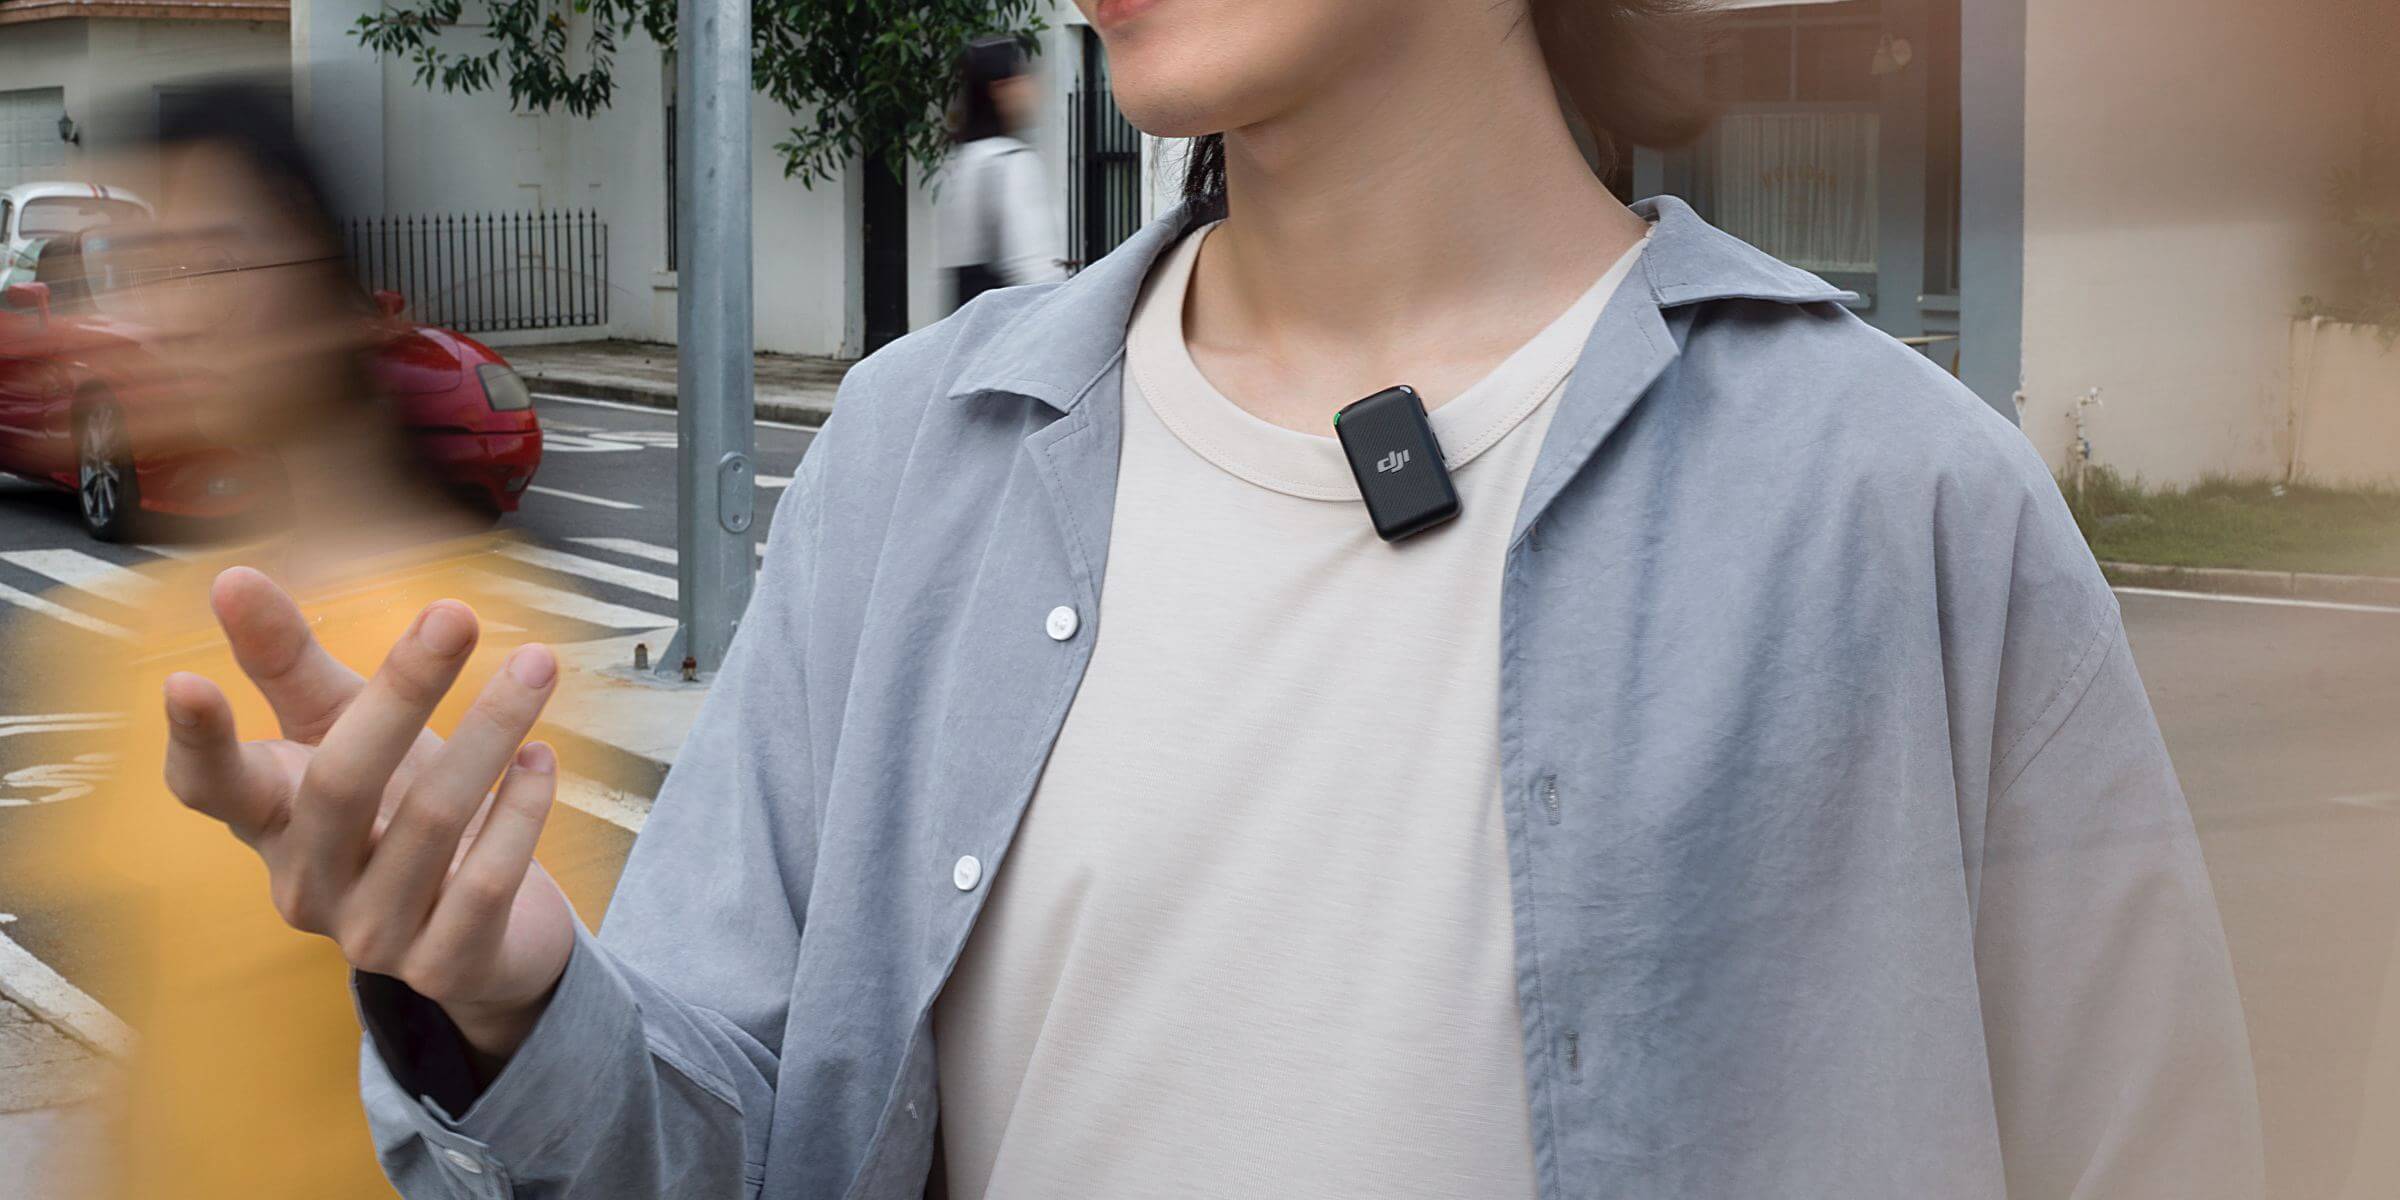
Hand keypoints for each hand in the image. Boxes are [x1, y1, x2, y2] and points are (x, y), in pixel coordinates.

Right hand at [161, 566, 575, 1062]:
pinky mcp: (445, 966)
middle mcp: (307, 884)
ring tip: (536, 665)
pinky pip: (488, 879)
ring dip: (491, 731)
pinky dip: (522, 810)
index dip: (196, 741)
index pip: (208, 788)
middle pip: (341, 784)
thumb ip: (292, 662)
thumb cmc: (400, 812)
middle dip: (403, 691)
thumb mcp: (346, 733)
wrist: (486, 938)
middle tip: (455, 613)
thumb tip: (231, 576)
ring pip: (432, 822)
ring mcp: (372, 934)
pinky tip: (543, 758)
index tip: (184, 679)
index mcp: (269, 822)